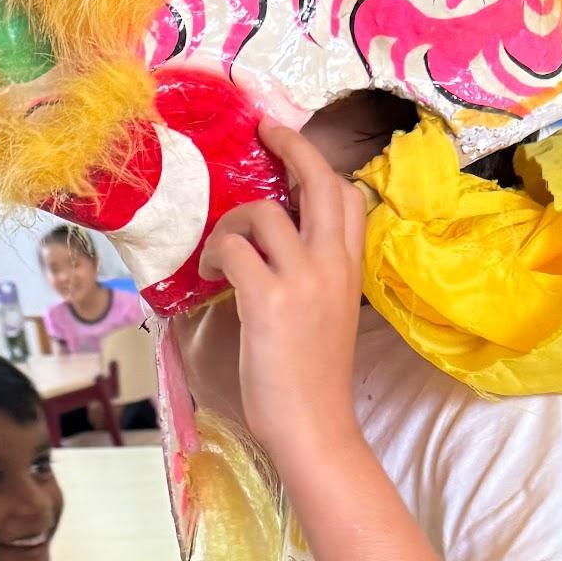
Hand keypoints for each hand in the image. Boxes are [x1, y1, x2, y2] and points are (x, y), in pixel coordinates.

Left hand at [197, 118, 365, 463]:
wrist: (314, 427)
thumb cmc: (314, 381)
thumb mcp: (329, 317)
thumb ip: (314, 278)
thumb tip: (271, 250)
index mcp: (350, 270)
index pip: (348, 197)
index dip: (318, 166)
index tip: (292, 154)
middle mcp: (332, 265)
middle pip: (319, 180)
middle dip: (289, 145)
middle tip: (262, 133)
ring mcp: (303, 280)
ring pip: (263, 212)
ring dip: (231, 221)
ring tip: (220, 252)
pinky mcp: (268, 299)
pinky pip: (233, 248)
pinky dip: (215, 254)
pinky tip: (210, 276)